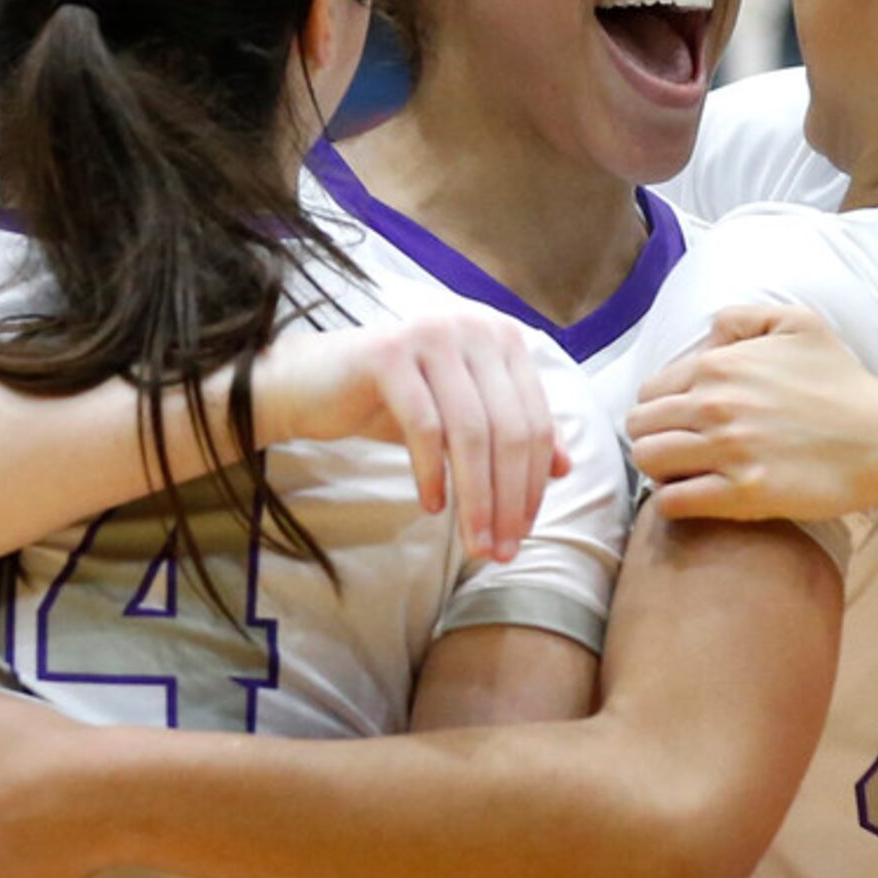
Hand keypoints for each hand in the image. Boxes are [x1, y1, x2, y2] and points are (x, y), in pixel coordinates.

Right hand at [252, 314, 570, 560]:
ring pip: (471, 432)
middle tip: (498, 550)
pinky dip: (432, 473)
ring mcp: (431, 334)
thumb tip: (566, 468)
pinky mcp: (389, 353)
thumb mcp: (460, 418)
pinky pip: (424, 427)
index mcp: (501, 337)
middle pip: (508, 429)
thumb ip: (512, 433)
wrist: (311, 384)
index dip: (533, 483)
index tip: (522, 532)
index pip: (534, 420)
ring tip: (473, 543)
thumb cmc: (392, 401)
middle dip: (508, 499)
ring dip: (476, 498)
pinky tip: (431, 506)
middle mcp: (473, 326)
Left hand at [628, 307, 877, 523]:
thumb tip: (706, 336)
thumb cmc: (842, 382)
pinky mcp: (744, 493)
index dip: (663, 412)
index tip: (685, 426)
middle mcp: (715, 403)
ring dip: (661, 472)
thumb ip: (742, 319)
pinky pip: (672, 501)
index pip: (649, 393)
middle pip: (640, 428)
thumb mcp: (798, 324)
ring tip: (689, 476)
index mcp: (717, 365)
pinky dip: (675, 502)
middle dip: (656, 440)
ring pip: (648, 461)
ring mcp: (728, 449)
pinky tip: (698, 499)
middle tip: (683, 453)